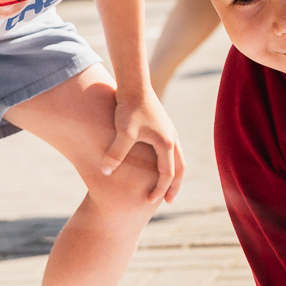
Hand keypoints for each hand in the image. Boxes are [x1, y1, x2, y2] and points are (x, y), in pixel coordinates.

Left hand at [103, 86, 182, 203]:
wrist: (134, 84)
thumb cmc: (128, 107)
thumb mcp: (122, 132)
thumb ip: (116, 153)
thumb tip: (105, 172)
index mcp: (165, 143)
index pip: (167, 174)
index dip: (159, 189)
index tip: (150, 201)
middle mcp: (171, 138)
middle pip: (180, 169)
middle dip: (174, 186)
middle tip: (168, 201)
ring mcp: (169, 132)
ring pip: (178, 158)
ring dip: (174, 174)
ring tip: (166, 185)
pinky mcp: (162, 126)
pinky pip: (171, 150)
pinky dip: (168, 162)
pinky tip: (157, 164)